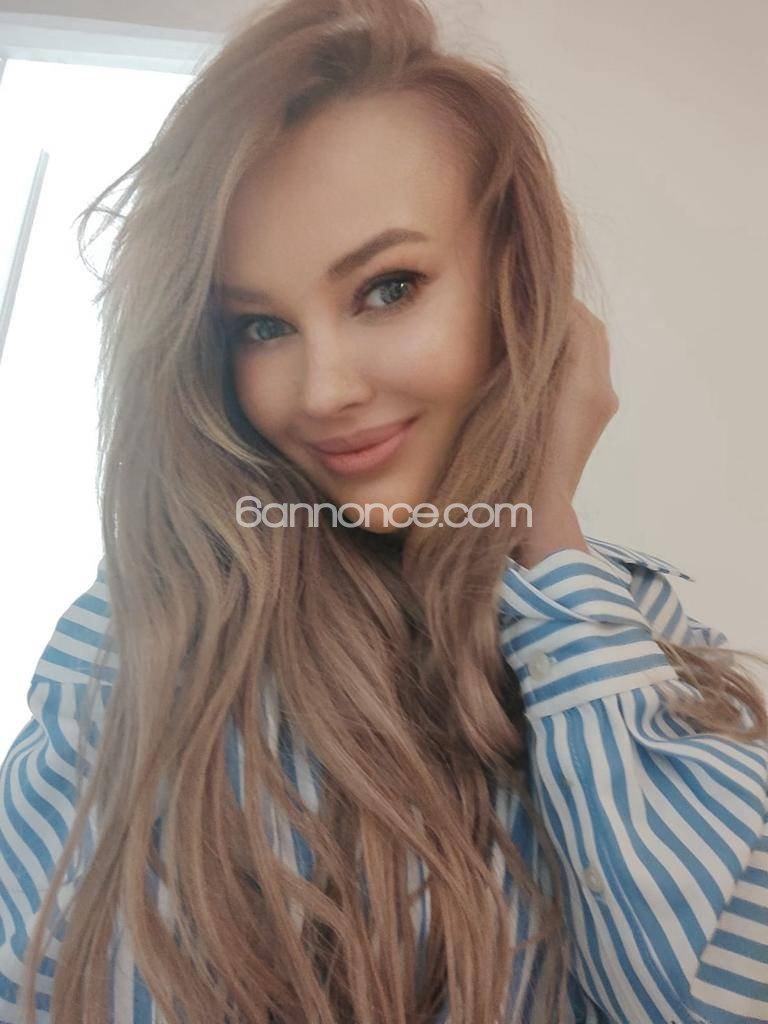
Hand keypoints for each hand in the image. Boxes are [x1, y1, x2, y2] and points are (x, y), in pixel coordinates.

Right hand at [515, 299, 618, 567]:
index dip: (553, 302)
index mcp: (585, 385)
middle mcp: (601, 391)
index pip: (578, 321)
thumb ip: (524, 361)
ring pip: (591, 351)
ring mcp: (601, 407)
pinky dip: (568, 357)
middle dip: (564, 314)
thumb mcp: (514, 404)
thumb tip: (520, 322)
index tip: (524, 293)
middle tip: (526, 305)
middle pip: (591, 332)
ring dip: (566, 334)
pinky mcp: (594, 419)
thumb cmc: (517, 465)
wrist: (537, 515)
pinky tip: (537, 363)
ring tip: (529, 329)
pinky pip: (588, 372)